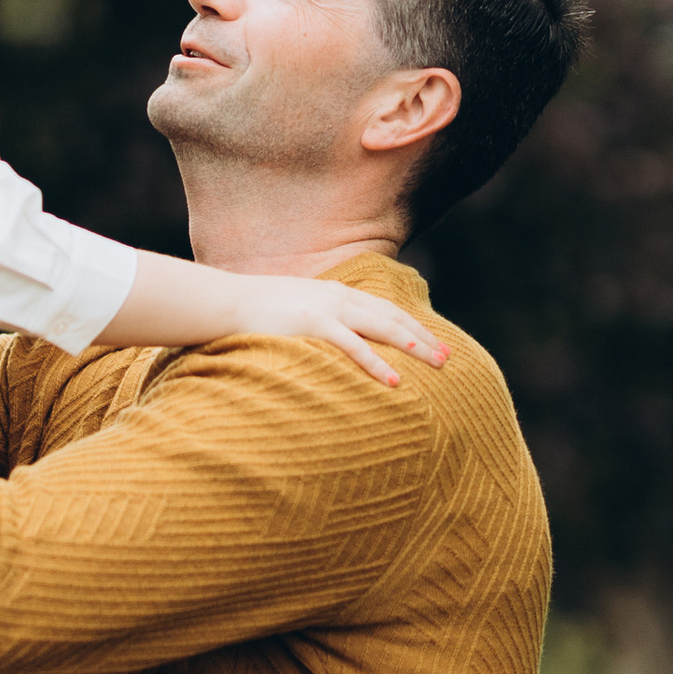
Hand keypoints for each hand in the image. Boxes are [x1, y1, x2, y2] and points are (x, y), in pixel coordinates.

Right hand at [212, 272, 448, 389]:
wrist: (224, 303)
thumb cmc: (253, 312)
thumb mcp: (293, 309)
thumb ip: (316, 320)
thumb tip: (330, 340)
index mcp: (334, 292)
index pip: (384, 308)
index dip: (412, 325)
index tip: (434, 342)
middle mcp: (337, 297)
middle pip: (392, 317)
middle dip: (423, 336)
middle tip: (448, 357)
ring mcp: (326, 308)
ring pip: (382, 327)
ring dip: (412, 346)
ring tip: (436, 364)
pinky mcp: (311, 323)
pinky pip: (353, 346)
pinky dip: (376, 362)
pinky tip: (394, 380)